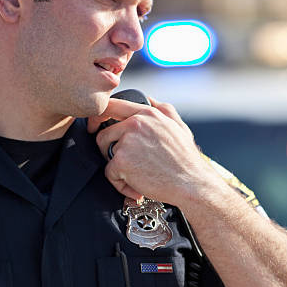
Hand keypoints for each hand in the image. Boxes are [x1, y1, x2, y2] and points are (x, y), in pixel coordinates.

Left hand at [87, 96, 214, 205]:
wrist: (192, 184)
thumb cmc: (186, 159)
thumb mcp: (179, 126)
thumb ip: (162, 109)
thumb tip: (150, 99)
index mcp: (147, 113)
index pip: (112, 105)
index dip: (98, 116)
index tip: (95, 126)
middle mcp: (135, 123)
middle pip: (103, 133)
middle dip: (107, 149)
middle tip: (124, 163)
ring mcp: (127, 141)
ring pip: (106, 154)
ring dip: (117, 168)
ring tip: (137, 175)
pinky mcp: (121, 161)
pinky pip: (110, 174)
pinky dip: (121, 184)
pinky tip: (137, 187)